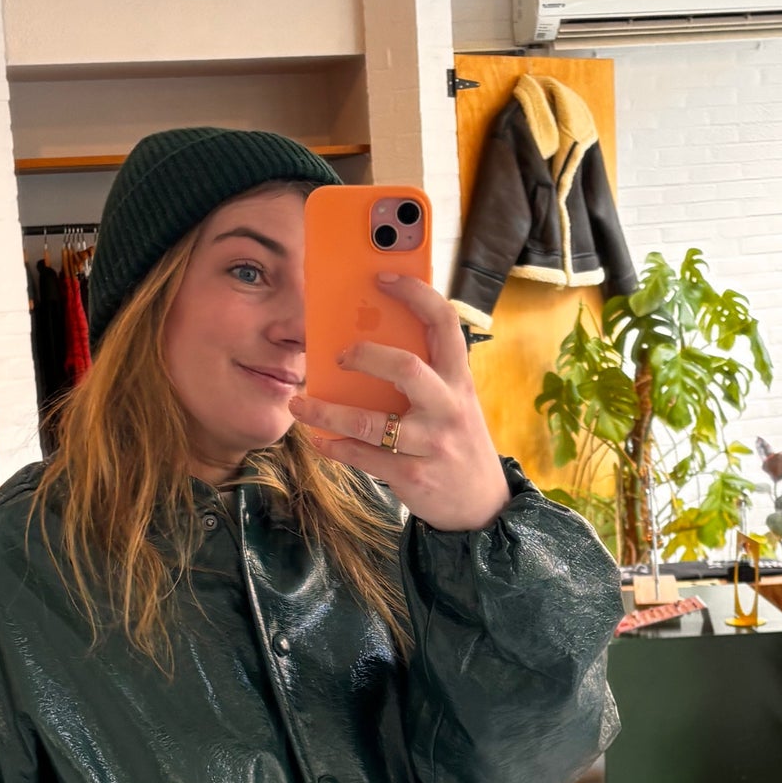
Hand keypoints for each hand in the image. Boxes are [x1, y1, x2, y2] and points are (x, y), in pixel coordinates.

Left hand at [290, 277, 512, 531]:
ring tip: (299, 404)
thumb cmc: (456, 442)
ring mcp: (432, 443)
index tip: (383, 277)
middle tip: (337, 356)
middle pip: (405, 367)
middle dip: (364, 357)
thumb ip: (425, 375)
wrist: (482, 505)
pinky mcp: (414, 476)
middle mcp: (449, 406)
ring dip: (327, 413)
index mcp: (458, 379)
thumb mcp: (452, 402)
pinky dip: (334, 447)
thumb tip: (366, 347)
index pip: (444, 322)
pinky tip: (319, 440)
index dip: (415, 294)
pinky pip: (363, 457)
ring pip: (370, 422)